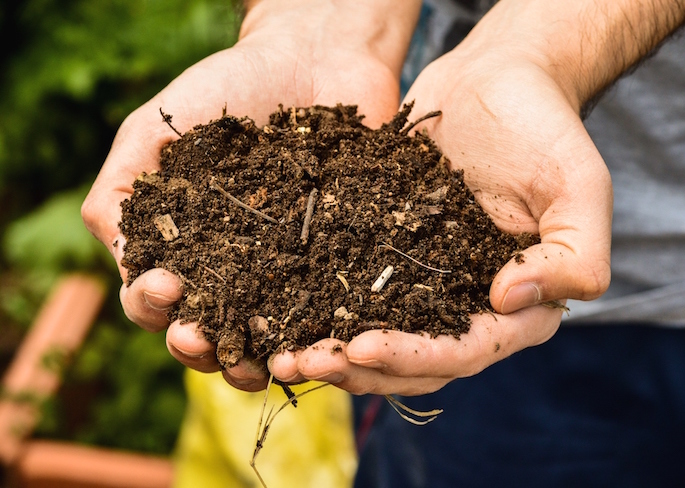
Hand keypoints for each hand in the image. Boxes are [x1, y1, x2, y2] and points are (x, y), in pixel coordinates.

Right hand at [82, 0, 419, 390]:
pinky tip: (316, 342)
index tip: (166, 282)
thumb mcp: (154, 130)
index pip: (153, 298)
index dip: (150, 303)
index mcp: (182, 247)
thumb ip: (120, 193)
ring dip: (255, 362)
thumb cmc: (228, 87)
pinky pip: (327, 313)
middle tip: (201, 339)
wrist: (315, 58)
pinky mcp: (339, 266)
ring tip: (260, 363)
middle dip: (198, 347)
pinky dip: (318, 335)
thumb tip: (122, 265)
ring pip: (265, 340)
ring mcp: (287, 273)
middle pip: (208, 333)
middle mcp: (231, 271)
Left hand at [270, 26, 612, 395]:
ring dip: (330, 352)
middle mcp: (470, 307)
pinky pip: (352, 293)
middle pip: (414, 361)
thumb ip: (572, 255)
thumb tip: (507, 300)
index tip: (359, 348)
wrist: (497, 80)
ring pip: (376, 338)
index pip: (466, 350)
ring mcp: (427, 285)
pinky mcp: (390, 256)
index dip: (413, 357)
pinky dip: (318, 308)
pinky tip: (277, 312)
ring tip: (278, 353)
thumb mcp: (581, 187)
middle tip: (300, 361)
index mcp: (520, 306)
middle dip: (358, 368)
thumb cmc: (545, 128)